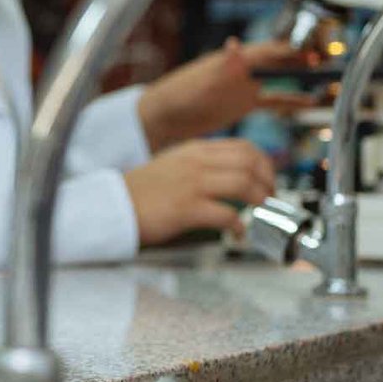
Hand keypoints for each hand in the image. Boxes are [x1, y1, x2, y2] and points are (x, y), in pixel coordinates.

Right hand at [124, 138, 275, 244]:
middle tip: (270, 199)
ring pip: (245, 184)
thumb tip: (231, 175)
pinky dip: (240, 226)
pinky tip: (239, 234)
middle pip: (250, 163)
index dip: (265, 165)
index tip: (268, 181)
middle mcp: (196, 162)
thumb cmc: (141, 192)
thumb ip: (200, 165)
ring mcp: (192, 184)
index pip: (244, 148)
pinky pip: (227, 215)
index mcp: (194, 150)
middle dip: (269, 182)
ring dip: (261, 200)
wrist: (112, 205)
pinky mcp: (187, 209)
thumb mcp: (173, 165)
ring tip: (260, 213)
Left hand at [138, 37, 316, 149]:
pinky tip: (308, 103)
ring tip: (328, 77)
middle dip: (305, 58)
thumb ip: (220, 67)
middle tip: (331, 57)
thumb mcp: (198, 82)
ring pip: (280, 78)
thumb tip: (233, 45)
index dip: (292, 48)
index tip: (314, 48)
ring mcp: (243, 86)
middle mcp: (241, 70)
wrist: (161, 119)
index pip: (268, 50)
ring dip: (302, 77)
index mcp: (232, 61)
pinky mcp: (242, 102)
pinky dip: (291, 100)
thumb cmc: (174, 96)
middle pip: (279, 60)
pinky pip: (273, 100)